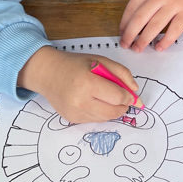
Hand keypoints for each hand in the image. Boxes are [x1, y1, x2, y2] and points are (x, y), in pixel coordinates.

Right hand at [19, 47, 137, 122]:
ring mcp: (75, 112)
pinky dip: (99, 113)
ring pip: (105, 119)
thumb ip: (121, 74)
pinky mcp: (72, 119)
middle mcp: (80, 100)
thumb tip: (135, 92)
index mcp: (88, 82)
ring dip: (112, 110)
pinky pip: (94, 120)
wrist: (47, 73)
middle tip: (121, 98)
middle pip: (114, 112)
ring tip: (106, 97)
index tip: (129, 94)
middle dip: (122, 106)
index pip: (118, 97)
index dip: (128, 96)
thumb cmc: (75, 64)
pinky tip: (93, 101)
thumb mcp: (100, 60)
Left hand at [119, 0, 182, 53]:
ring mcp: (174, 5)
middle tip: (125, 44)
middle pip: (140, 19)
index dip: (124, 23)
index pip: (131, 8)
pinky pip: (174, 31)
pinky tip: (158, 47)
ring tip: (138, 48)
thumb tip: (130, 21)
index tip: (121, 33)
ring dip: (144, 40)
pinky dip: (165, 41)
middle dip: (130, 35)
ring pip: (155, 26)